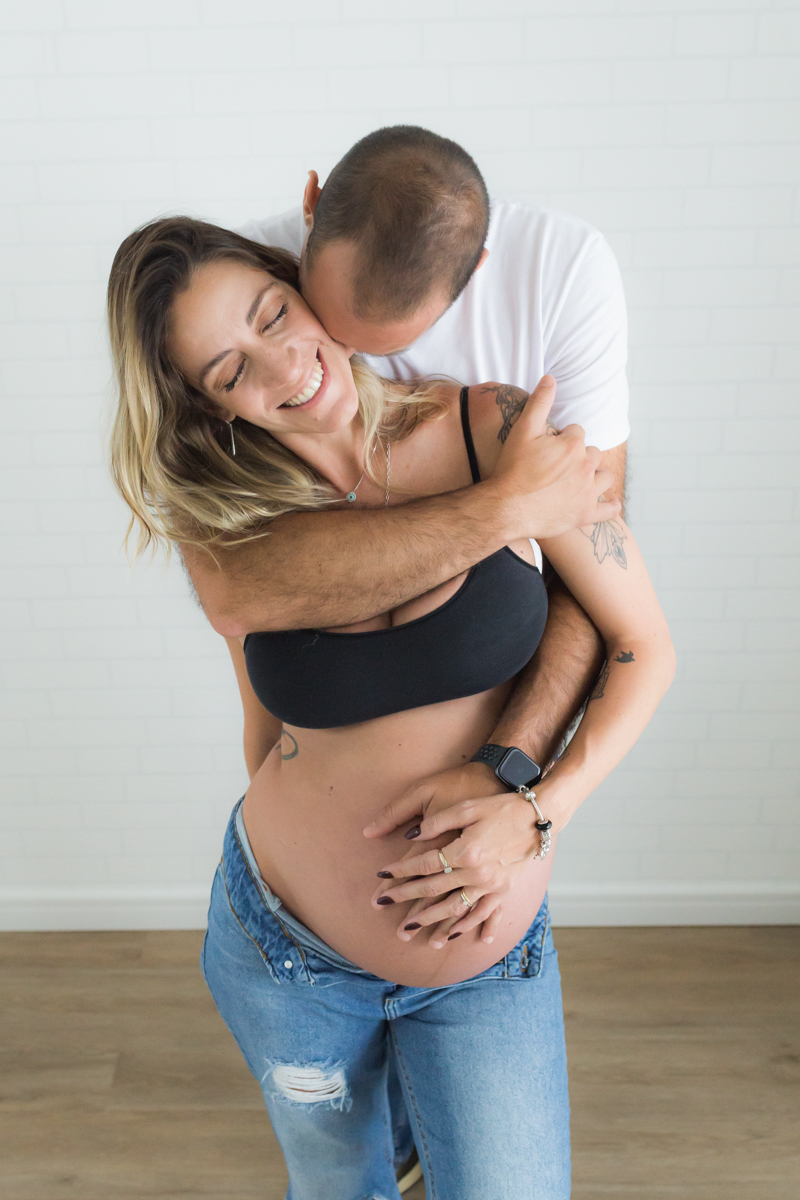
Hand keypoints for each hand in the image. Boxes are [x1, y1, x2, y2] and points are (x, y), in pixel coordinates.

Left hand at [364, 764, 543, 946]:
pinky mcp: (504, 890)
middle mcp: (477, 873)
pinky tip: (461, 938)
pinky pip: (485, 914)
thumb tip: (413, 835)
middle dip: (406, 899)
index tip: (381, 876)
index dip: (400, 871)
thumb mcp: (467, 807)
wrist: (539, 816)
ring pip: (456, 909)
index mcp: (465, 851)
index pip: (424, 865)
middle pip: (434, 891)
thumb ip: (439, 822)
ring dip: (432, 922)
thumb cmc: (500, 807)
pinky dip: (472, 927)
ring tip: (412, 931)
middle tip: (382, 906)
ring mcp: (492, 885)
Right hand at [489, 375, 619, 540]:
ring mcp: (588, 492)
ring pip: (604, 476)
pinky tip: (607, 504)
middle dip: (579, 457)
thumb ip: (539, 403)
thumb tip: (550, 378)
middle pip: (592, 453)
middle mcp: (586, 467)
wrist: (505, 508)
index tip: (547, 450)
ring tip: (578, 481)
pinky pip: (609, 509)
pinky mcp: (585, 515)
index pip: (576, 433)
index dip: (561, 439)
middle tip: (558, 467)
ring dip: (595, 476)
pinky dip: (610, 506)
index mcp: (573, 445)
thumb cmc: (512, 469)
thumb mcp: (522, 431)